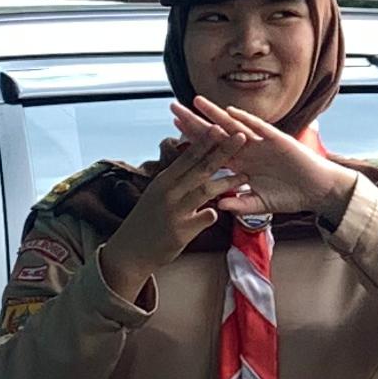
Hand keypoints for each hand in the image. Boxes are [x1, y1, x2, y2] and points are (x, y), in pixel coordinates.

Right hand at [102, 131, 245, 285]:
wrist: (131, 251)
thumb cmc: (147, 220)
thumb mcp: (157, 194)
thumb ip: (175, 180)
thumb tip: (193, 160)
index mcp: (163, 181)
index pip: (188, 157)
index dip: (206, 142)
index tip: (221, 127)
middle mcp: (169, 193)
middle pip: (201, 168)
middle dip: (223, 151)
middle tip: (242, 137)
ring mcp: (175, 212)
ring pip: (206, 191)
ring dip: (228, 182)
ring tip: (246, 175)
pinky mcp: (181, 231)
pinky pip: (205, 218)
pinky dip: (215, 213)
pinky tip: (223, 209)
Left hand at [177, 95, 357, 222]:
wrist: (317, 191)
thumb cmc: (290, 196)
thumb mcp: (260, 204)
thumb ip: (241, 204)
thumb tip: (219, 205)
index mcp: (241, 164)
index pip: (212, 149)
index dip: (193, 139)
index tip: (174, 129)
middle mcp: (247, 149)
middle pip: (215, 132)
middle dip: (194, 120)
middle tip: (173, 107)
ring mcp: (262, 143)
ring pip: (234, 125)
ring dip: (215, 114)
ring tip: (196, 102)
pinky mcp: (278, 141)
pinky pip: (260, 129)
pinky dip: (246, 121)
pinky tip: (231, 112)